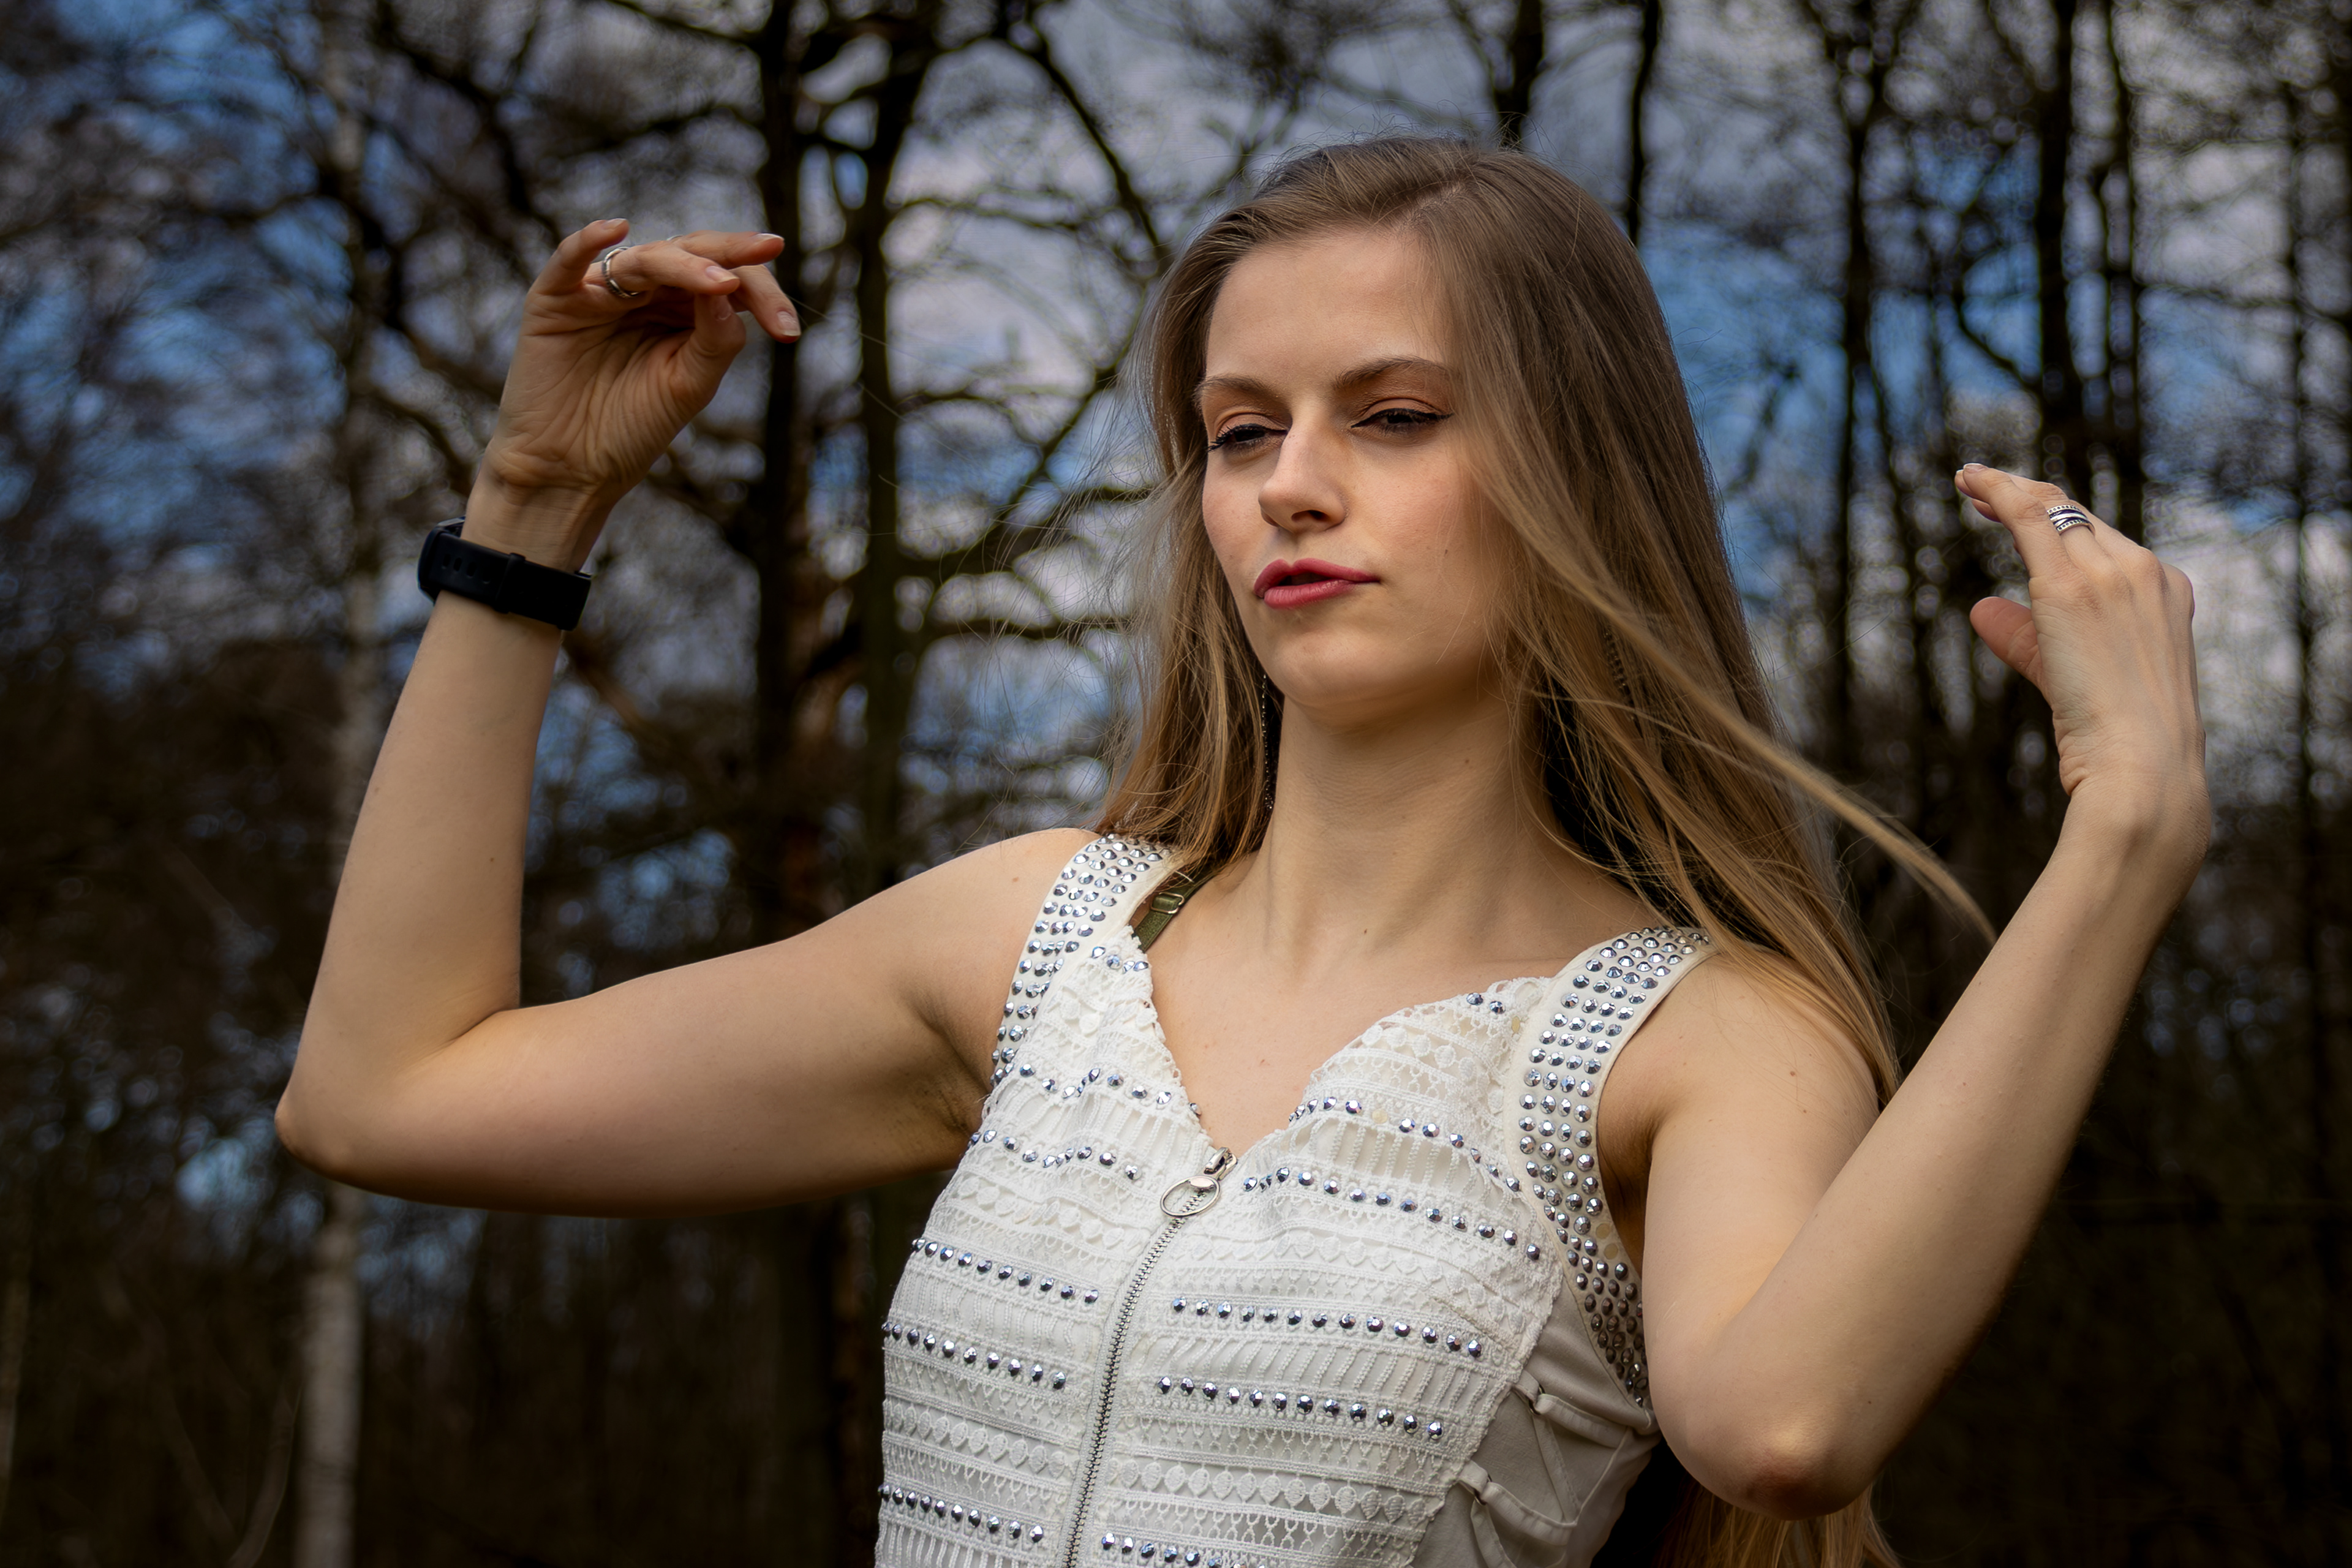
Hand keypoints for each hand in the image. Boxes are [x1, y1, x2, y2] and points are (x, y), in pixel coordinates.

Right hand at [464, 220, 799, 567]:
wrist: (572, 469)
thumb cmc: (633, 428)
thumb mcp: (689, 385)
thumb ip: (715, 338)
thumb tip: (731, 287)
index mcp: (685, 310)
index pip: (729, 282)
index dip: (763, 295)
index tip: (789, 330)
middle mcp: (646, 291)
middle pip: (693, 255)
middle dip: (733, 255)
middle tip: (769, 249)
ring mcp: (601, 291)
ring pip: (645, 258)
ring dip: (683, 264)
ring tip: (718, 280)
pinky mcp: (556, 299)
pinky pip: (569, 260)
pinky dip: (588, 241)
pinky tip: (617, 229)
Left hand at [1958, 464, 2207, 865]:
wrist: (2145, 768)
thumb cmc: (2116, 738)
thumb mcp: (2072, 676)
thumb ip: (2028, 638)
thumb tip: (1982, 612)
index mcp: (2165, 591)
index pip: (2104, 540)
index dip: (2056, 521)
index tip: (2015, 513)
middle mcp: (2145, 572)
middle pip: (2078, 516)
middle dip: (2027, 497)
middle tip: (1981, 489)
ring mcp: (2113, 575)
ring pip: (2053, 511)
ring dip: (2007, 491)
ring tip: (1969, 480)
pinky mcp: (2072, 589)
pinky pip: (2030, 521)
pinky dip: (1999, 493)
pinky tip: (1972, 481)